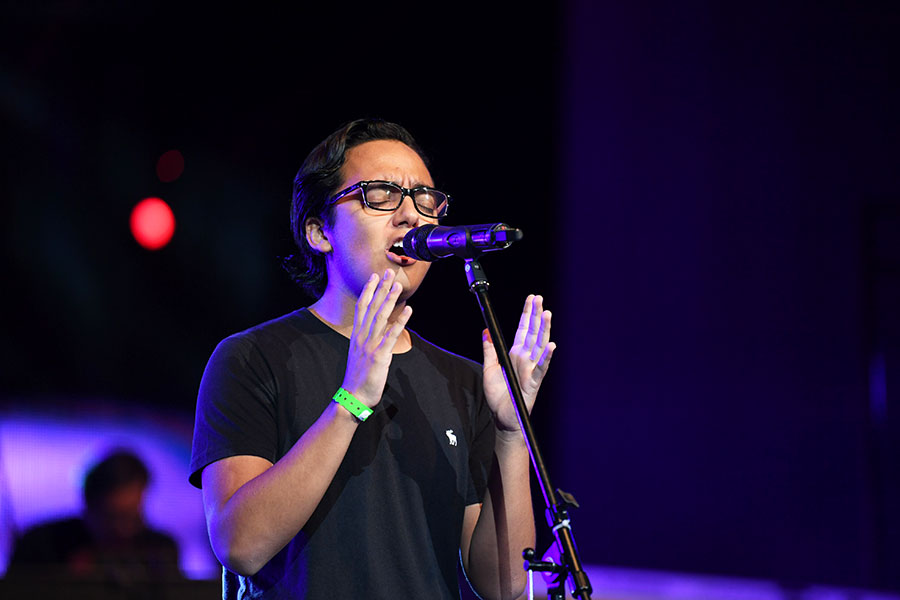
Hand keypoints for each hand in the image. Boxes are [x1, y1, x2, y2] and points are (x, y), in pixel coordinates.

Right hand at [341, 270, 412, 407]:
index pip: (361, 307)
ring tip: (397, 286)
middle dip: (381, 289)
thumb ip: (366, 339)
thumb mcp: (359, 353)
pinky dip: (400, 321)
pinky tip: (409, 310)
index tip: (374, 276)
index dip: (368, 290)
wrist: (353, 396)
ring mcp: (370, 345)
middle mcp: (362, 336)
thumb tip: (374, 329)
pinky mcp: (380, 355)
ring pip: (381, 317)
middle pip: (372, 307)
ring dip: (390, 300)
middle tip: (389, 272)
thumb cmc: (357, 376)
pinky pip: (391, 335)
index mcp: (357, 335)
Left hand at [482, 295, 555, 434]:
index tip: (531, 298)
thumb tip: (486, 330)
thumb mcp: (489, 368)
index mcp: (515, 354)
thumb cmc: (498, 396)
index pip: (523, 329)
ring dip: (544, 329)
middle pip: (533, 333)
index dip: (527, 314)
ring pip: (540, 345)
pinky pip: (541, 368)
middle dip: (536, 315)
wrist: (502, 418)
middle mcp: (525, 359)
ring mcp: (531, 369)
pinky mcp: (533, 382)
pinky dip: (546, 356)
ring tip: (547, 313)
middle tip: (539, 298)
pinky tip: (551, 345)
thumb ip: (489, 349)